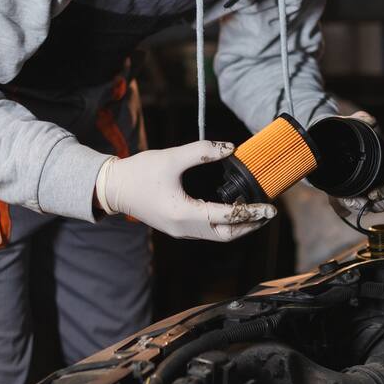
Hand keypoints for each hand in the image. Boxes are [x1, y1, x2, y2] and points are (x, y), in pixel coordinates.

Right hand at [95, 140, 275, 241]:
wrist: (113, 188)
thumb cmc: (139, 172)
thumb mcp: (171, 157)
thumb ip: (201, 151)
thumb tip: (230, 148)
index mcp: (184, 213)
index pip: (228, 217)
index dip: (251, 212)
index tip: (270, 208)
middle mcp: (184, 228)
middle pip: (227, 234)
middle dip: (250, 225)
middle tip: (268, 213)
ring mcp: (181, 231)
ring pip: (218, 235)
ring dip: (239, 226)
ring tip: (256, 213)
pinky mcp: (178, 228)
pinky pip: (208, 232)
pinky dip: (225, 224)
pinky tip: (234, 211)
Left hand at [324, 111, 383, 218]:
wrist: (322, 138)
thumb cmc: (345, 131)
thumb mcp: (354, 123)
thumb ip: (364, 120)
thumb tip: (372, 122)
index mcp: (380, 168)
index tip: (374, 194)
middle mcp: (371, 182)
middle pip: (379, 202)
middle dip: (371, 205)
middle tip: (360, 201)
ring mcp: (355, 190)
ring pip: (361, 206)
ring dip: (354, 206)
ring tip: (345, 201)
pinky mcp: (339, 193)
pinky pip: (342, 205)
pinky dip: (340, 205)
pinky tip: (336, 198)